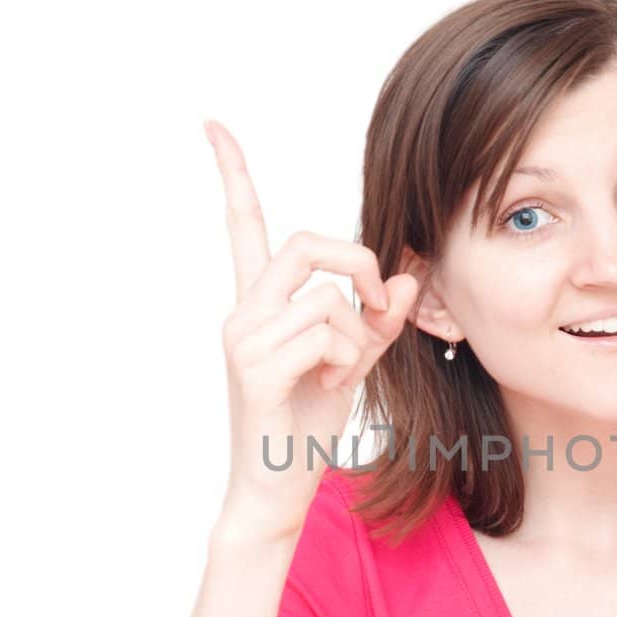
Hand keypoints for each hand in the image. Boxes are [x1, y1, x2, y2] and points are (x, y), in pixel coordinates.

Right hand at [205, 119, 420, 544]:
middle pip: (306, 243)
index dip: (233, 175)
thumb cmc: (307, 427)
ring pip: (327, 297)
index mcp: (260, 304)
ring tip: (340, 372)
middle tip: (377, 304)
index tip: (212, 125)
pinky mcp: (253, 369)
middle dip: (357, 263)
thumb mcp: (352, 363)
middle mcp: (243, 311)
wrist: (276, 491)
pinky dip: (345, 358)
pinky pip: (324, 333)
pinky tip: (327, 387)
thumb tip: (405, 278)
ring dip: (357, 335)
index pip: (243, 226)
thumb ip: (377, 320)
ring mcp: (243, 339)